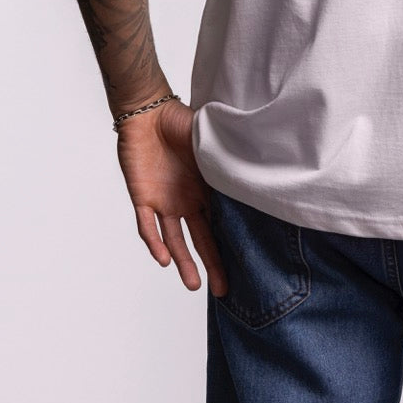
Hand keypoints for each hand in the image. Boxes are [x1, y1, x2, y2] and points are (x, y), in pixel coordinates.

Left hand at [114, 98, 227, 295]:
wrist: (148, 113)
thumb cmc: (182, 122)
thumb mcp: (213, 143)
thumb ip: (229, 159)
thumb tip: (260, 168)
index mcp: (207, 188)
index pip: (220, 222)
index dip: (230, 242)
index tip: (245, 264)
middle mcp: (187, 201)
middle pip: (201, 238)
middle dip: (212, 264)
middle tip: (224, 290)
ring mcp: (165, 202)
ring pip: (175, 240)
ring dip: (184, 262)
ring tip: (194, 285)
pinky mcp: (142, 199)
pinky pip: (147, 227)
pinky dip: (155, 243)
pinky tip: (165, 259)